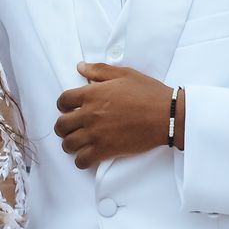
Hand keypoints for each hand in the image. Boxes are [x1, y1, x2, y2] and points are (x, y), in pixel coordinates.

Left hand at [54, 62, 173, 168]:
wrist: (168, 115)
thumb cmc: (149, 94)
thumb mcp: (124, 74)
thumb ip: (99, 71)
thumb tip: (81, 67)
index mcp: (91, 94)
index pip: (63, 101)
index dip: (64, 105)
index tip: (69, 109)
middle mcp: (89, 114)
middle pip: (61, 125)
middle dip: (64, 126)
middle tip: (72, 127)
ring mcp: (96, 134)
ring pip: (68, 144)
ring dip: (70, 144)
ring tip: (78, 142)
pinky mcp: (106, 150)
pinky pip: (82, 161)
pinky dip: (81, 160)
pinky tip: (87, 156)